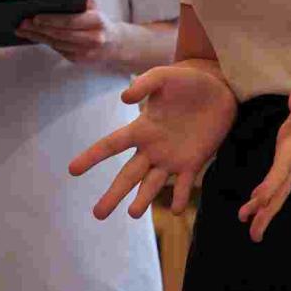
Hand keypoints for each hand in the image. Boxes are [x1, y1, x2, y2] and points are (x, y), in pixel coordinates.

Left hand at [16, 0, 114, 65]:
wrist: (114, 44)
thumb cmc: (99, 21)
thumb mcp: (94, 7)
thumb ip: (79, 1)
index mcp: (97, 21)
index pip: (70, 21)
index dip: (52, 20)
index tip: (35, 17)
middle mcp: (93, 39)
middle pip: (60, 35)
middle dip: (39, 29)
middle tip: (22, 24)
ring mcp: (86, 52)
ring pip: (57, 44)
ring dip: (38, 37)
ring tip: (23, 30)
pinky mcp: (79, 60)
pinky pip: (58, 50)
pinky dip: (45, 42)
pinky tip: (34, 36)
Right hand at [69, 61, 237, 218]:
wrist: (218, 88)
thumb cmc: (186, 80)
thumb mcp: (163, 76)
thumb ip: (144, 84)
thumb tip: (124, 98)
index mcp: (141, 129)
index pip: (111, 145)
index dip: (92, 157)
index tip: (72, 170)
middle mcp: (152, 148)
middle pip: (128, 175)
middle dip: (113, 194)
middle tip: (97, 214)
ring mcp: (172, 158)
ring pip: (152, 185)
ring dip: (142, 200)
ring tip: (132, 214)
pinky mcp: (193, 162)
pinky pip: (183, 184)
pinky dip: (179, 197)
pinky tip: (174, 210)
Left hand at [239, 58, 290, 242]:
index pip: (285, 165)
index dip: (272, 183)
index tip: (258, 201)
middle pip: (283, 186)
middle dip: (268, 209)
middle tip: (254, 235)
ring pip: (281, 185)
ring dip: (266, 206)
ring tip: (250, 225)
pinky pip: (281, 175)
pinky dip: (270, 190)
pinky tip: (258, 201)